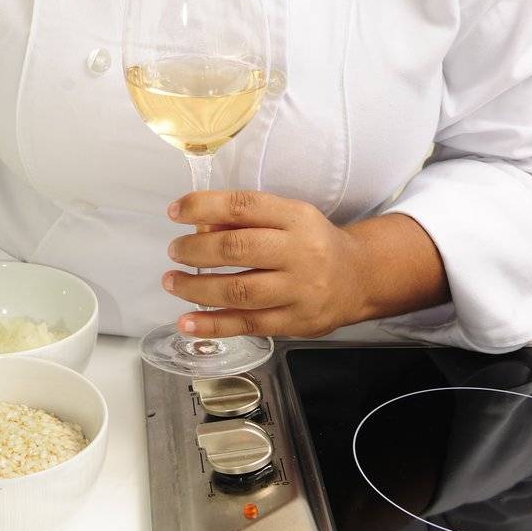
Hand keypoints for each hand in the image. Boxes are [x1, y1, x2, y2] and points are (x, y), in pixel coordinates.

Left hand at [163, 188, 364, 339]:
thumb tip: (198, 225)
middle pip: (238, 249)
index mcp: (295, 217)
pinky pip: (247, 325)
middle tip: (174, 250)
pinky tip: (187, 322)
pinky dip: (213, 325)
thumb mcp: (287, 216)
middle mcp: (299, 252)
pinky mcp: (295, 323)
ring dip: (197, 288)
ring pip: (239, 291)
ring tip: (172, 282)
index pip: (244, 206)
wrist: (359, 277)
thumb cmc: (313, 241)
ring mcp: (298, 291)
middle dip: (196, 250)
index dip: (204, 206)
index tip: (175, 211)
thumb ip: (246, 219)